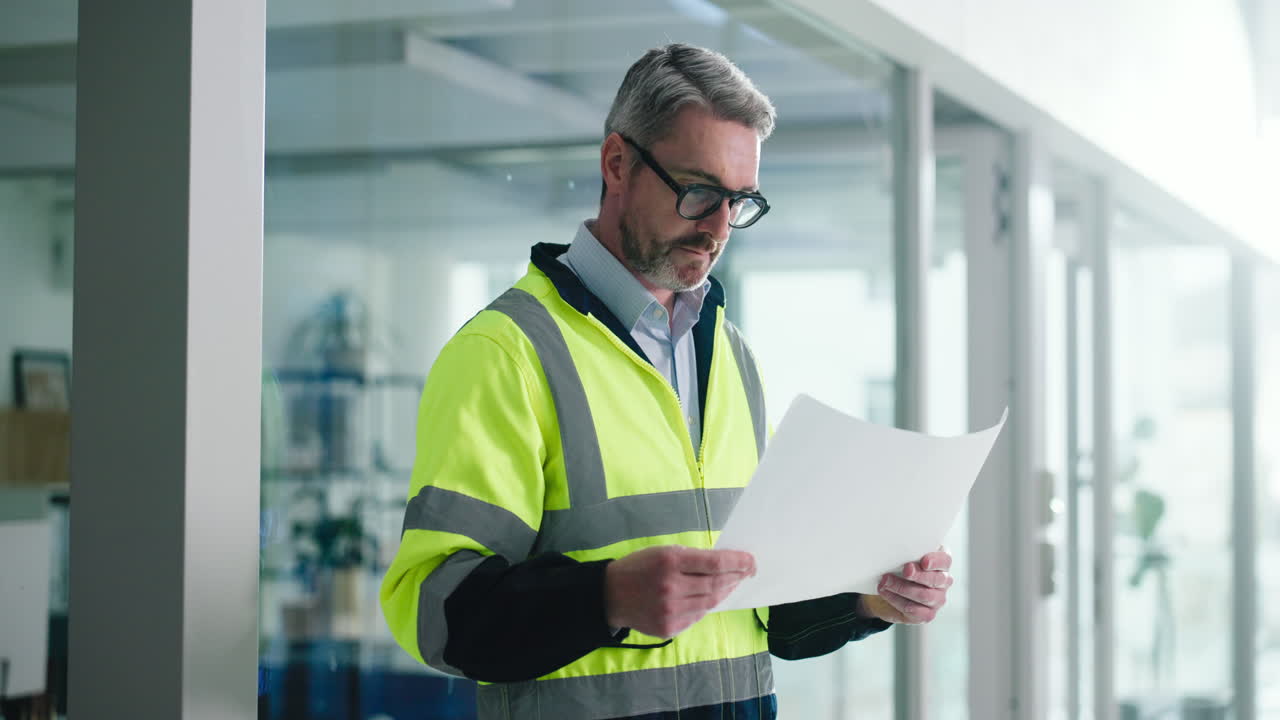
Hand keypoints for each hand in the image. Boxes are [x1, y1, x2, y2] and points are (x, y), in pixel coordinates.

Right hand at [605, 545, 755, 638]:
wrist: (610, 595)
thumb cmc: (639, 568)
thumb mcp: (662, 552)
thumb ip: (691, 558)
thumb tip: (724, 565)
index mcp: (670, 561)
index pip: (715, 562)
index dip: (738, 562)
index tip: (751, 561)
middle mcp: (671, 586)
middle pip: (716, 584)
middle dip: (736, 577)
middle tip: (747, 572)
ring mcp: (670, 610)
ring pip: (710, 602)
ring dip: (725, 592)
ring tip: (732, 583)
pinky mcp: (669, 628)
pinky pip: (697, 615)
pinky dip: (707, 605)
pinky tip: (710, 597)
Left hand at [859, 547, 953, 623]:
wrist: (884, 591)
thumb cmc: (897, 570)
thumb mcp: (901, 558)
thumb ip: (906, 553)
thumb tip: (898, 548)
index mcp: (940, 564)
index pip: (945, 561)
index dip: (936, 561)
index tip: (924, 562)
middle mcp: (943, 582)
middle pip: (937, 579)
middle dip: (918, 575)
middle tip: (905, 570)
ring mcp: (937, 600)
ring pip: (924, 595)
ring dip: (902, 587)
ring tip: (885, 581)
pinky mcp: (926, 615)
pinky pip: (914, 610)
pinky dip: (896, 600)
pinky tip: (885, 592)